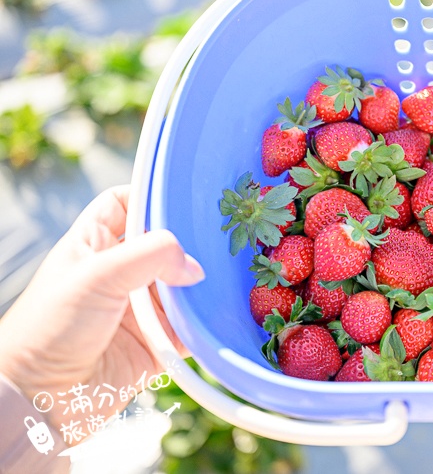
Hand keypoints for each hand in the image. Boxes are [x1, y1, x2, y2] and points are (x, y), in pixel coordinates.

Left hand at [0, 186, 203, 427]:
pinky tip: (221, 312)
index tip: (184, 195)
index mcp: (94, 245)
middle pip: (165, 243)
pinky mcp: (156, 342)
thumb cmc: (49, 330)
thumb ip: (150, 255)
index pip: (125, 204)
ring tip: (228, 274)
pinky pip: (191, 326)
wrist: (40, 400)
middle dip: (191, 241)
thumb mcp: (96, 276)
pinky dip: (206, 321)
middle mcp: (119, 273)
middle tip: (221, 235)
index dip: (151, 196)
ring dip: (201, 284)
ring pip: (183, 284)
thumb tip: (194, 265)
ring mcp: (139, 308)